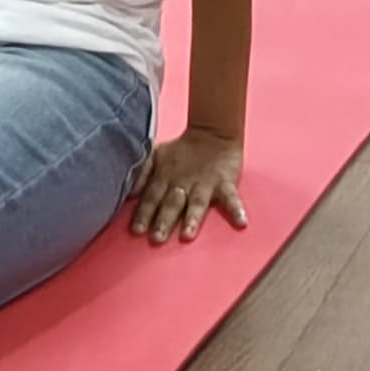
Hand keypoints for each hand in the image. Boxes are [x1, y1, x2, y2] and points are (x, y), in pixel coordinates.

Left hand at [129, 128, 247, 242]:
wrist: (212, 132)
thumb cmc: (181, 150)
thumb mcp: (156, 155)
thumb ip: (141, 173)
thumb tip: (128, 192)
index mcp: (165, 178)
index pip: (151, 198)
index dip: (144, 214)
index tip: (137, 231)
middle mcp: (183, 183)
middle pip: (172, 204)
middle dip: (164, 220)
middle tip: (157, 238)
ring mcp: (205, 184)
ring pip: (197, 203)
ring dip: (192, 218)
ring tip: (188, 234)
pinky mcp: (224, 182)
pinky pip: (231, 198)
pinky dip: (236, 209)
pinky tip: (241, 222)